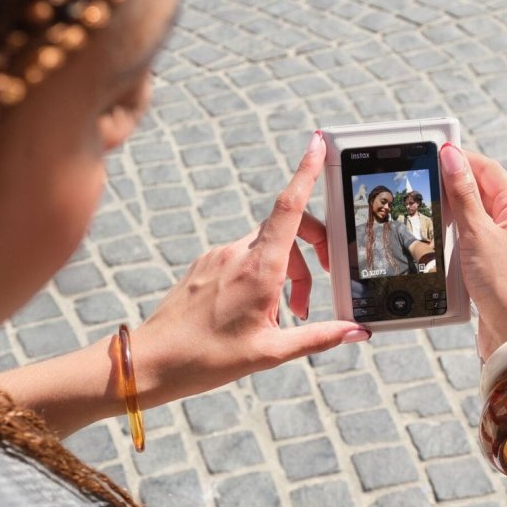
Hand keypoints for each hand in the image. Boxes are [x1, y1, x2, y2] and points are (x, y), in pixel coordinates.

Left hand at [131, 132, 369, 407]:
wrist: (151, 361)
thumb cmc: (208, 359)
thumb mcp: (271, 353)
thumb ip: (318, 336)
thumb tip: (356, 332)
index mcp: (259, 269)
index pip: (289, 207)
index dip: (306, 172)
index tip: (318, 144)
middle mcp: (238, 253)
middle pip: (288, 230)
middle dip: (311, 254)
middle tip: (314, 291)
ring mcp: (218, 256)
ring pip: (268, 248)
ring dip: (287, 274)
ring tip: (286, 316)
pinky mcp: (206, 265)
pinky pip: (245, 258)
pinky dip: (263, 277)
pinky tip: (256, 312)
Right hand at [440, 143, 506, 358]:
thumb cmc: (506, 286)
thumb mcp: (478, 233)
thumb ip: (463, 194)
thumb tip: (452, 156)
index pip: (487, 169)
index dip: (460, 159)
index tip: (433, 152)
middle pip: (481, 190)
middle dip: (453, 186)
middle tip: (423, 182)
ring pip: (475, 216)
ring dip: (453, 214)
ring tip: (429, 213)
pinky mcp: (497, 264)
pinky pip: (473, 240)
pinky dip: (456, 238)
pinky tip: (441, 243)